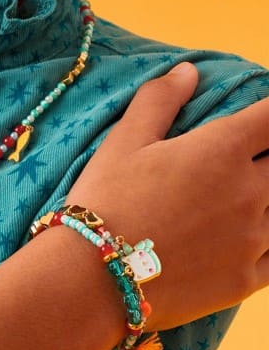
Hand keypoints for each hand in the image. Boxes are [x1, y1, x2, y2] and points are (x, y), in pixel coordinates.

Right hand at [65, 62, 268, 328]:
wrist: (97, 273)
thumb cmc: (107, 197)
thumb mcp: (125, 139)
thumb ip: (161, 99)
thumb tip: (189, 70)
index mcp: (220, 150)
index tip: (265, 115)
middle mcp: (250, 191)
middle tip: (256, 152)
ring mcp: (255, 238)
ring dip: (267, 194)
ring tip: (252, 190)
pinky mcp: (250, 279)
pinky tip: (256, 234)